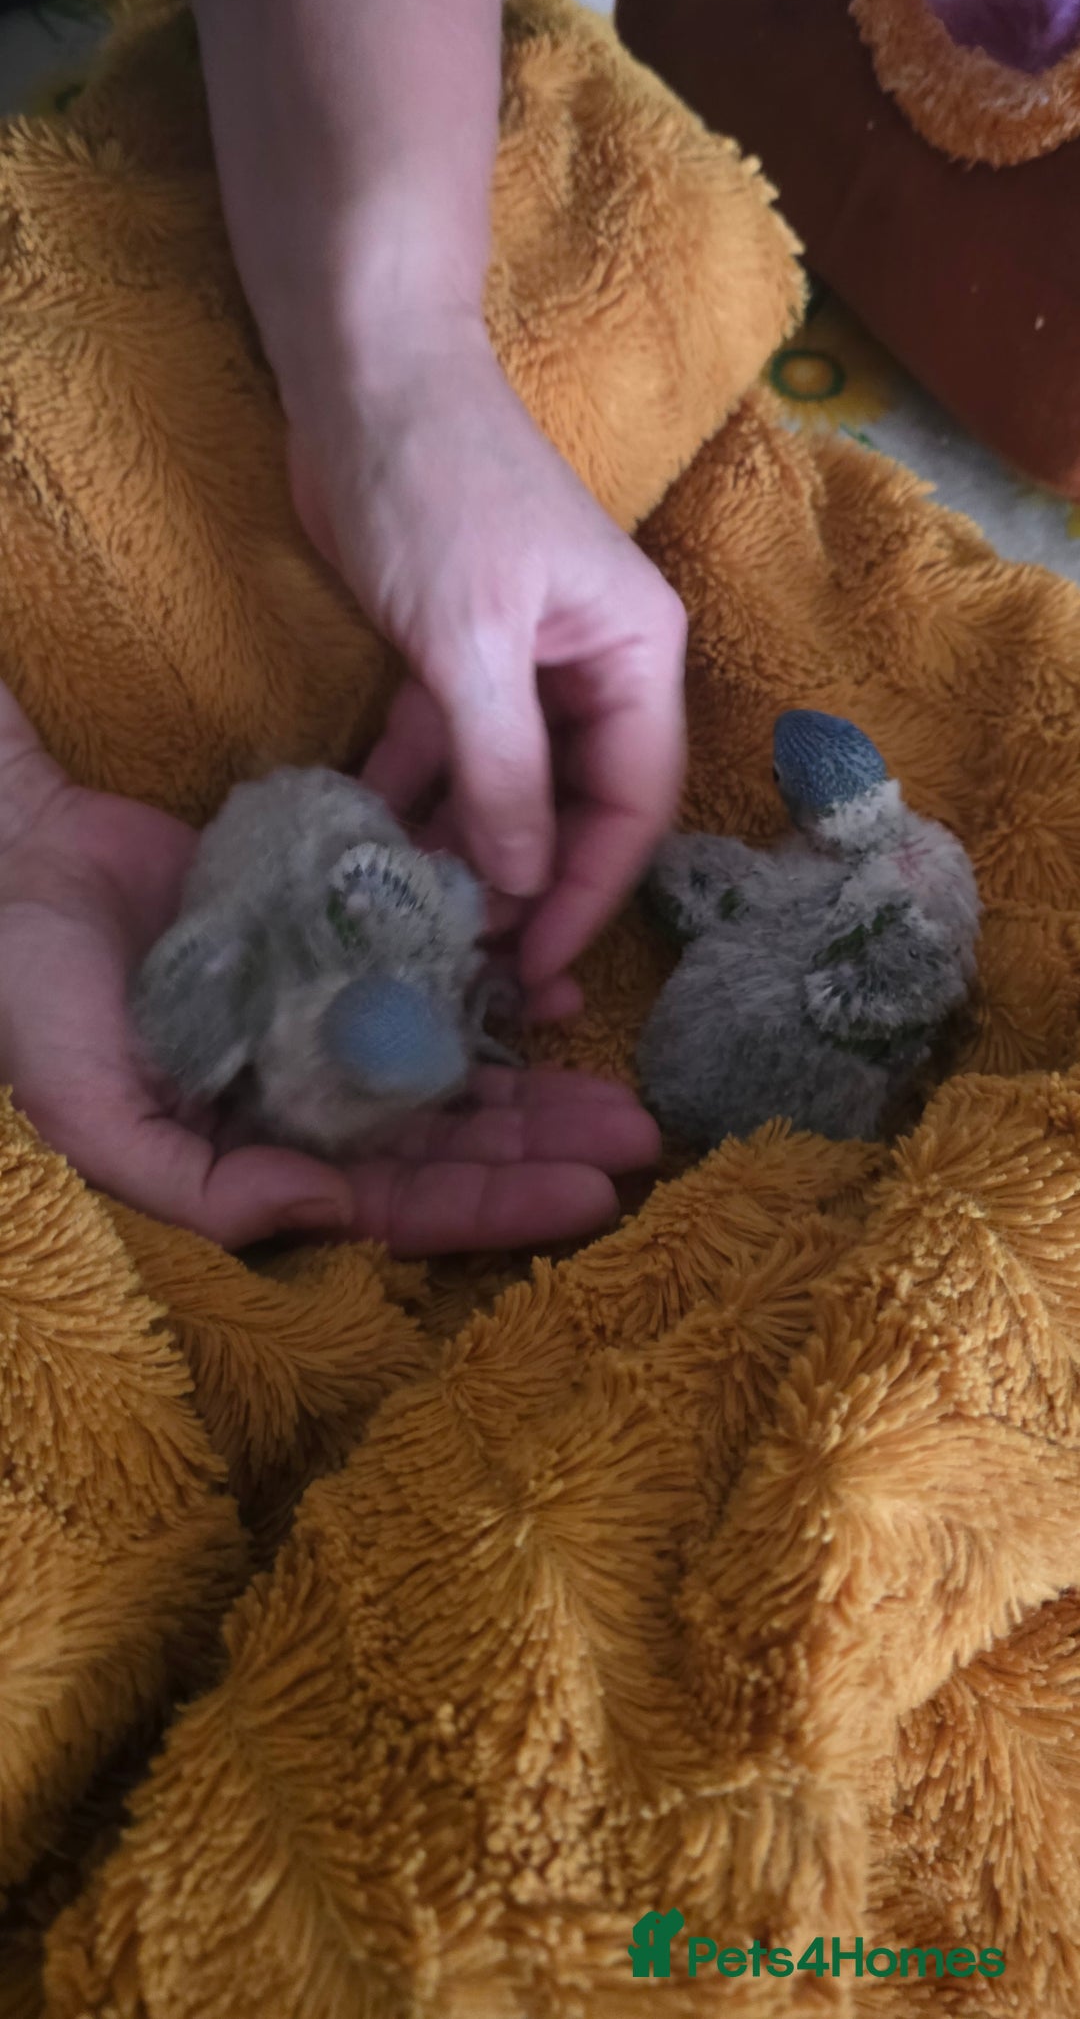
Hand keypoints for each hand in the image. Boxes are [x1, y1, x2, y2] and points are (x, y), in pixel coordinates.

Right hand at [0, 691, 657, 1252]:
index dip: (493, 1205)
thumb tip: (330, 1212)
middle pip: (446, 1142)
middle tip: (644, 1139)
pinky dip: (484, 986)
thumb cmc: (31, 991)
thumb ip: (199, 1184)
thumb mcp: (90, 1106)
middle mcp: (303, 1101)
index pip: (395, 1203)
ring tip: (622, 1081)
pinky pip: (426, 972)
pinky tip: (545, 989)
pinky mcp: (333, 942)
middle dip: (544, 1148)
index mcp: (257, 1155)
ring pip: (451, 1066)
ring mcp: (323, 1019)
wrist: (16, 854)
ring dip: (535, 1079)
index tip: (593, 1197)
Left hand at [292, 318, 687, 998]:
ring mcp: (526, 666)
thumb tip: (524, 888)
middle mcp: (596, 669)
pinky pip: (447, 755)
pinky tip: (361, 843)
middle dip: (525, 887)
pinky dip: (411, 796)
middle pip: (575, 809)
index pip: (634, 806)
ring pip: (506, 791)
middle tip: (468, 968)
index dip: (588, 893)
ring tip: (406, 923)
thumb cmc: (434, 488)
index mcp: (637, 656)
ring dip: (459, 852)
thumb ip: (503, 772)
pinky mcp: (457, 659)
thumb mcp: (469, 644)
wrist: (361, 371)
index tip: (534, 968)